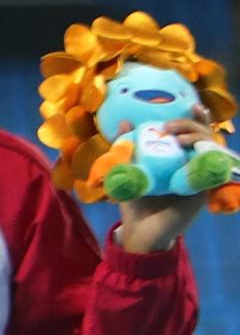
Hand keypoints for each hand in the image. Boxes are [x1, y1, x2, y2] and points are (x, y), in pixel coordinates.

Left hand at [115, 105, 214, 252]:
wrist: (139, 230)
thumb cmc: (136, 200)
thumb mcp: (128, 170)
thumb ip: (126, 148)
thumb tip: (122, 122)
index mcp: (177, 158)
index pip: (193, 133)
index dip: (197, 118)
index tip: (192, 105)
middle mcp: (191, 166)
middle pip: (206, 138)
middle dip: (192, 125)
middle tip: (169, 127)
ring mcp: (198, 179)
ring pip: (211, 151)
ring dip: (199, 138)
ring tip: (178, 136)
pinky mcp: (201, 192)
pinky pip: (211, 172)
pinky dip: (207, 159)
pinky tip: (196, 151)